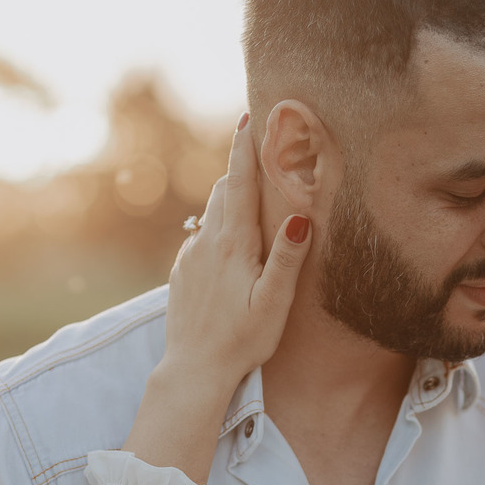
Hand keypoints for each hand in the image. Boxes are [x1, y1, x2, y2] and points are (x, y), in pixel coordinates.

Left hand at [161, 114, 311, 393]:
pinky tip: (234, 239)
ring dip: (231, 194)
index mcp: (233, 245)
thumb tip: (300, 218)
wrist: (193, 369)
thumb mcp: (273, 304)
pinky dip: (220, 224)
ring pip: (212, 212)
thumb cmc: (241, 341)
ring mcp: (191, 256)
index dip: (245, 149)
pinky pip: (203, 235)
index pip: (239, 184)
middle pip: (224, 190)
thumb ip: (286, 260)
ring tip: (253, 187)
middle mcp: (207, 242)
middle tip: (261, 143)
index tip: (249, 116)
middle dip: (242, 166)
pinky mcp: (183, 271)